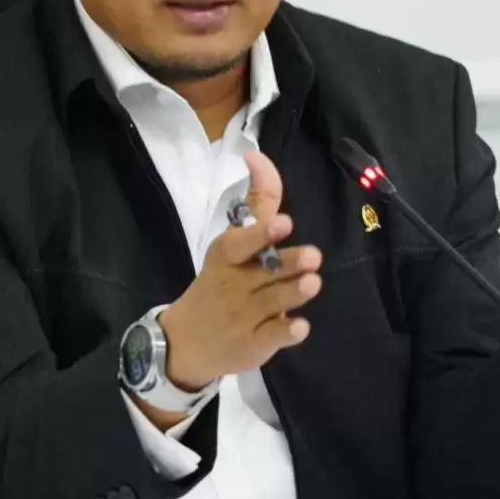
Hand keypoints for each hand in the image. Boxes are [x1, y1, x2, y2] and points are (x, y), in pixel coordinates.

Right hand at [158, 150, 321, 390]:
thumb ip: (255, 203)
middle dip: (288, 263)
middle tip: (312, 256)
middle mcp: (234, 284)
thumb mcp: (230, 243)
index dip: (262, 233)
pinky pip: (274, 337)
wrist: (187, 341)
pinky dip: (286, 331)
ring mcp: (244, 316)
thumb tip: (256, 154)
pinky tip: (299, 326)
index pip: (240, 242)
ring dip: (294, 292)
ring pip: (274, 301)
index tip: (284, 222)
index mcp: (226, 257)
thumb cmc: (218, 282)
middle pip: (264, 271)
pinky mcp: (255, 344)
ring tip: (312, 282)